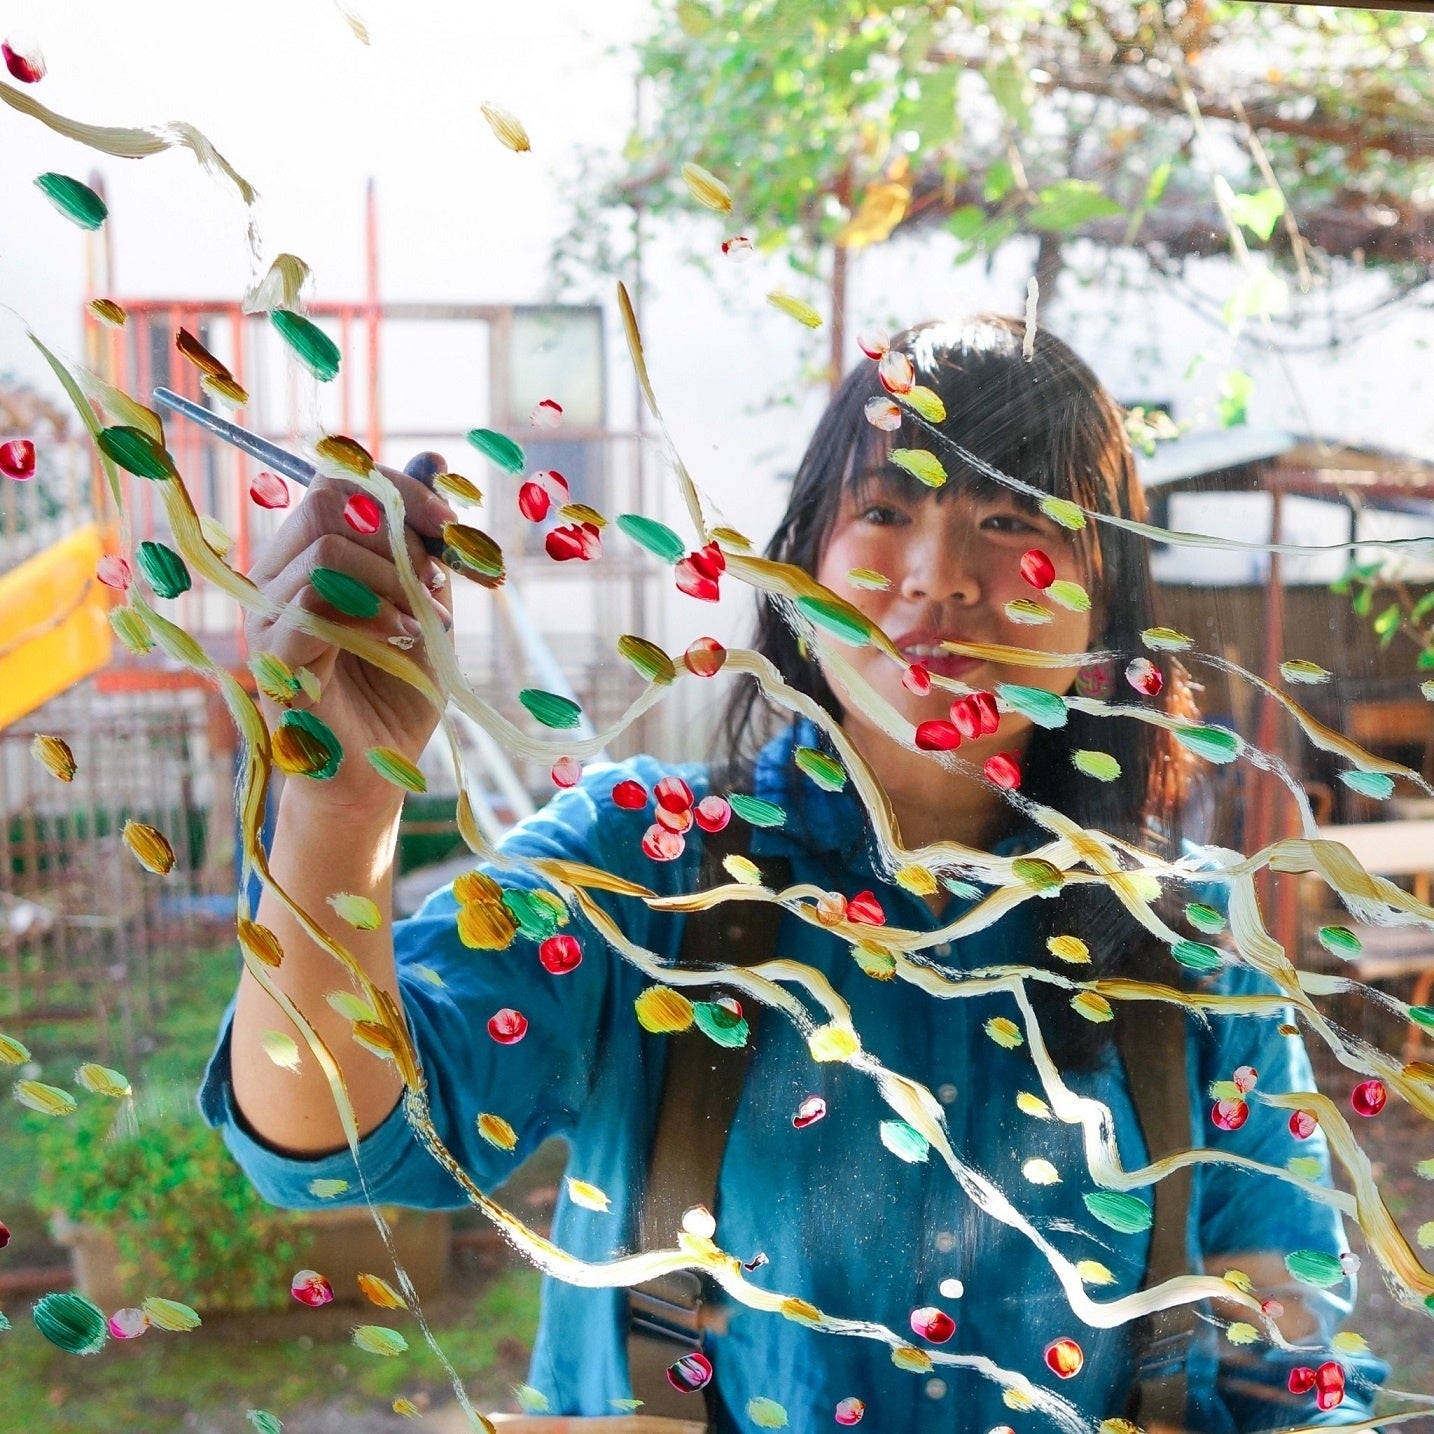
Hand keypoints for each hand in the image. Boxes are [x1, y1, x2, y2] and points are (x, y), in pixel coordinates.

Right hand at [244, 451, 456, 813]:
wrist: (379, 773)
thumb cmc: (397, 688)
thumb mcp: (425, 601)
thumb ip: (422, 538)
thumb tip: (435, 459)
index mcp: (308, 555)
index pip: (341, 481)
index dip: (405, 491)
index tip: (458, 529)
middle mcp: (277, 577)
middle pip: (328, 499)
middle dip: (400, 529)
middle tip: (438, 580)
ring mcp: (266, 619)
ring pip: (324, 548)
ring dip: (392, 576)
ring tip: (421, 620)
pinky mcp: (273, 663)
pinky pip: (309, 608)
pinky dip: (371, 613)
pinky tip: (403, 638)